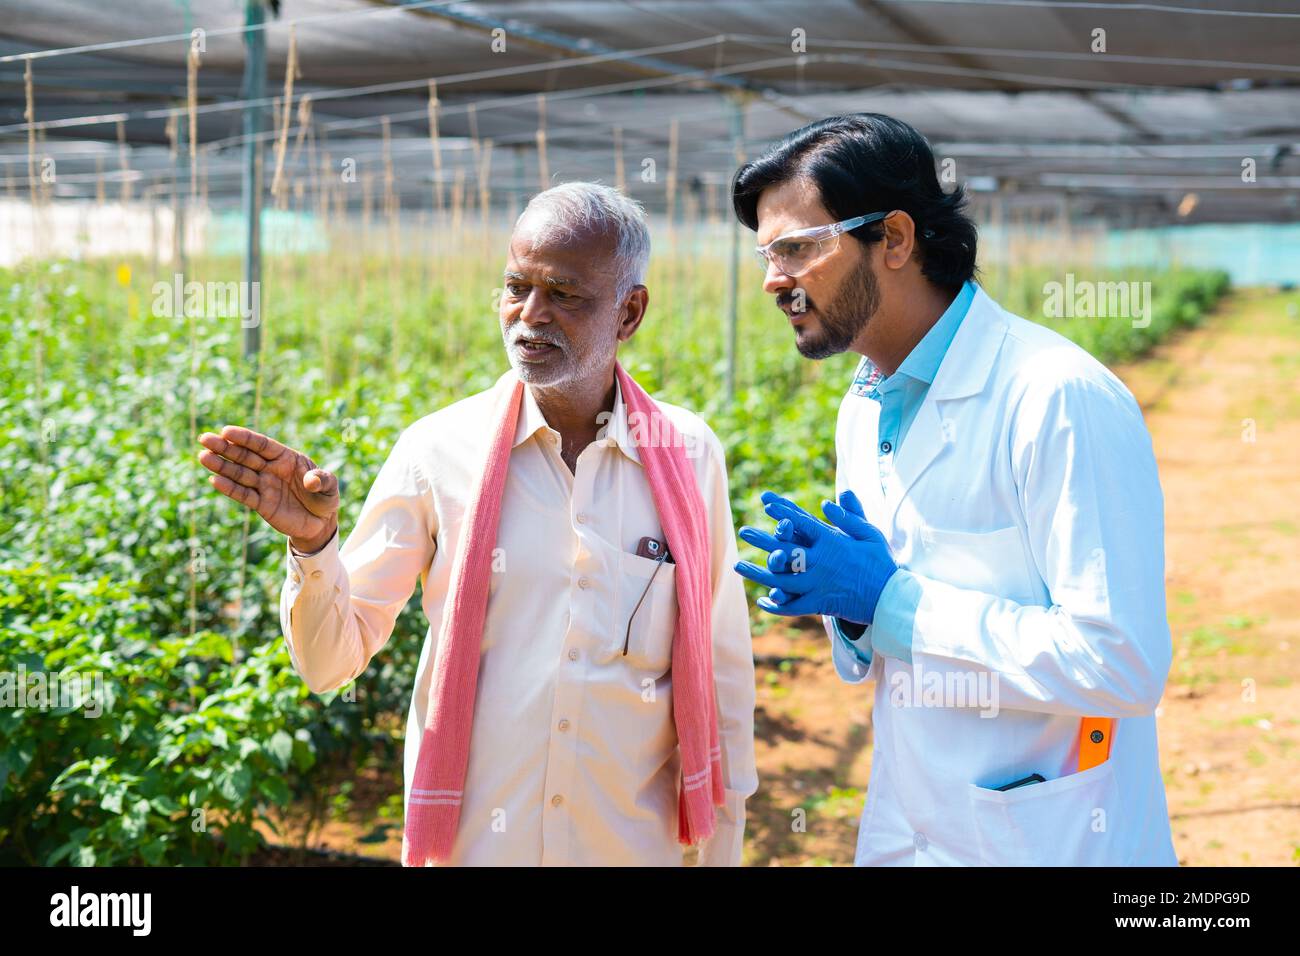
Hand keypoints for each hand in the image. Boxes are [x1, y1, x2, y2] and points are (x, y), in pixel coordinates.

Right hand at [197, 426, 338, 552]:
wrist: (320, 523)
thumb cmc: (325, 498)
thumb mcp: (330, 487)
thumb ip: (323, 480)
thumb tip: (311, 481)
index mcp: (286, 458)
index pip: (262, 445)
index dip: (245, 438)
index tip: (226, 431)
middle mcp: (271, 469)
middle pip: (245, 456)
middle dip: (225, 448)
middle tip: (204, 439)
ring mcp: (264, 486)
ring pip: (240, 474)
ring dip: (222, 466)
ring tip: (203, 457)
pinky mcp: (261, 504)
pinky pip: (244, 495)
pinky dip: (230, 489)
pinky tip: (215, 481)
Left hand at [735, 489, 896, 623]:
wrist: (891, 599)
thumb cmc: (881, 563)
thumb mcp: (869, 534)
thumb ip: (849, 517)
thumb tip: (827, 503)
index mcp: (833, 543)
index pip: (804, 524)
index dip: (784, 513)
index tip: (767, 503)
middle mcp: (821, 563)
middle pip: (786, 550)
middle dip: (763, 540)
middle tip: (744, 531)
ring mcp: (818, 585)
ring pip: (782, 580)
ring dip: (758, 573)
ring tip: (738, 566)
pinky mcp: (819, 604)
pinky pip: (793, 607)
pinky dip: (777, 605)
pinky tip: (762, 601)